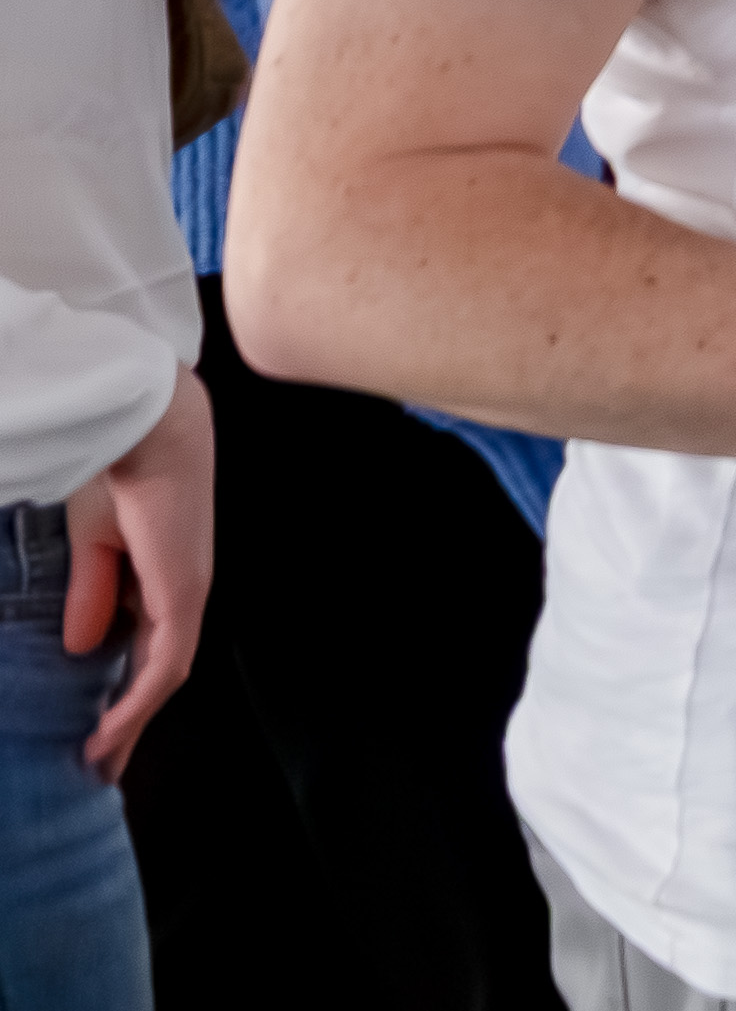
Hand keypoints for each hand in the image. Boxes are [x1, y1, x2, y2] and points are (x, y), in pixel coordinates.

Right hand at [63, 367, 211, 778]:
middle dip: (132, 720)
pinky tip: (111, 733)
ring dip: (133, 722)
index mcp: (162, 575)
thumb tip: (86, 647)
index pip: (146, 644)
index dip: (122, 686)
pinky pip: (163, 664)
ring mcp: (187, 594)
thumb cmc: (122, 474)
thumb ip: (93, 593)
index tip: (96, 724)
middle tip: (103, 766)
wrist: (150, 431)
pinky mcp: (182, 595)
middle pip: (160, 670)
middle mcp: (182, 589)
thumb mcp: (93, 544)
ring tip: (101, 763)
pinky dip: (138, 703)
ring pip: (164, 676)